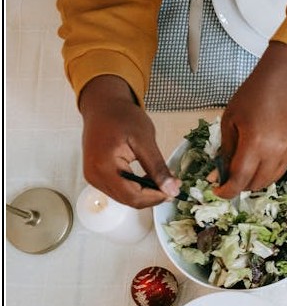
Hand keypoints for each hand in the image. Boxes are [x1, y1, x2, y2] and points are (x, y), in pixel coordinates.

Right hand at [78, 75, 180, 207]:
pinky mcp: (96, 175)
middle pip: (128, 200)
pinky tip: (146, 177)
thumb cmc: (121, 117)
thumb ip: (158, 168)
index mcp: (104, 166)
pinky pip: (118, 190)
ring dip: (144, 193)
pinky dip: (135, 187)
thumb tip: (171, 190)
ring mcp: (93, 177)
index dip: (156, 197)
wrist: (103, 106)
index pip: (133, 196)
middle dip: (152, 196)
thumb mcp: (145, 140)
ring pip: (124, 197)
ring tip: (160, 179)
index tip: (174, 190)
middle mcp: (94, 176)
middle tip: (171, 184)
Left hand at [215, 42, 286, 198]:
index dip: (227, 191)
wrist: (285, 82)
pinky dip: (267, 172)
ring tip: (244, 169)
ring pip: (269, 181)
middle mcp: (274, 152)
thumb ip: (226, 150)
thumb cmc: (254, 95)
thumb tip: (220, 173)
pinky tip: (259, 160)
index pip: (239, 179)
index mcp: (255, 143)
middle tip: (229, 177)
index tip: (219, 191)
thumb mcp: (230, 120)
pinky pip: (279, 170)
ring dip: (254, 181)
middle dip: (239, 186)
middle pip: (255, 184)